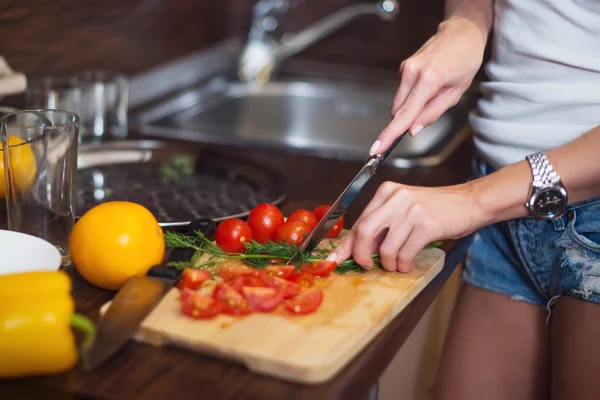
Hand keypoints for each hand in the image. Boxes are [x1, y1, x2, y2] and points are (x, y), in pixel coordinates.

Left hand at [327, 181, 486, 271]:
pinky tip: (408, 263)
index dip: (344, 244)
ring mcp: (410, 211)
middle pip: (364, 232)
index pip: (358, 221)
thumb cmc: (436, 209)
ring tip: (397, 263)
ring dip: (389, 263)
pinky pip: (404, 253)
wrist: (470, 202)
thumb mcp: (405, 209)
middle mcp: (395, 198)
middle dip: (360, 256)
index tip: (334, 259)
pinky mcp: (426, 225)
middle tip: (367, 266)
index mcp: (386, 192)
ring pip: (385, 248)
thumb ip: (382, 224)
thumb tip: (358, 249)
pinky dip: (404, 264)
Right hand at [369, 17, 487, 155]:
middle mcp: (412, 72)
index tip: (377, 148)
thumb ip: (432, 113)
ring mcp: (405, 68)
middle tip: (429, 113)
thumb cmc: (465, 60)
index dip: (390, 135)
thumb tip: (413, 130)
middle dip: (408, 120)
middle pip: (398, 111)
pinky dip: (412, 96)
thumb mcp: (456, 92)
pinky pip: (403, 92)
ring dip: (411, 107)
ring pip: (399, 103)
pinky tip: (428, 85)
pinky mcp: (403, 67)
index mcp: (428, 80)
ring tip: (434, 92)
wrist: (461, 32)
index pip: (404, 115)